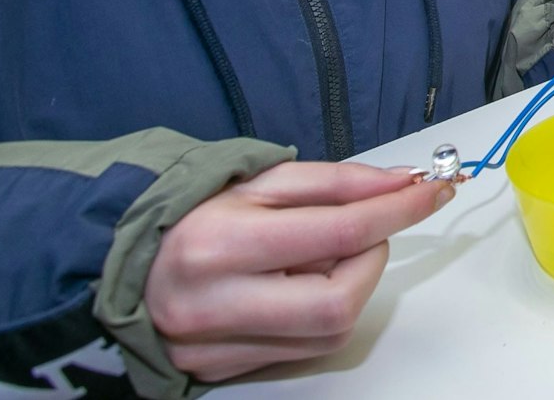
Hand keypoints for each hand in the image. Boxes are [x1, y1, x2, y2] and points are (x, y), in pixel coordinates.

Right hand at [147, 162, 454, 381]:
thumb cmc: (192, 216)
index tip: (431, 191)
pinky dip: (319, 313)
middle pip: (340, 300)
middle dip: (371, 260)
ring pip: (329, 330)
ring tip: (315, 256)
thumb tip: (401, 185)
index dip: (397, 211)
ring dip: (347, 286)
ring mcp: (216, 348)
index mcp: (219, 246)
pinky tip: (295, 285)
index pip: (339, 233)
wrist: (122, 266)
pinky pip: (304, 348)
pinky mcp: (222, 371)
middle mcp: (215, 306)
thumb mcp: (259, 182)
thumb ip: (336, 183)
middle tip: (361, 230)